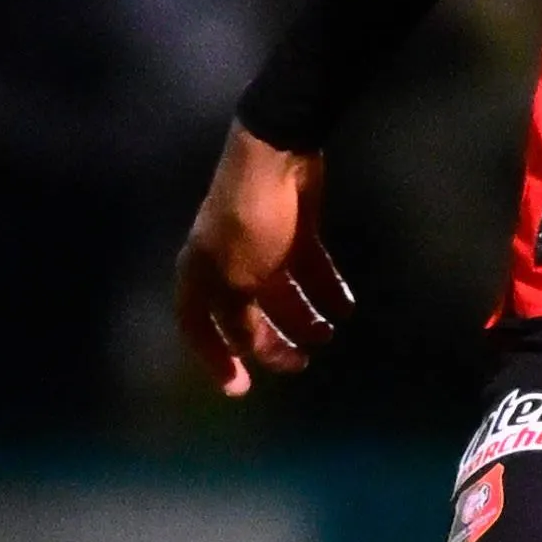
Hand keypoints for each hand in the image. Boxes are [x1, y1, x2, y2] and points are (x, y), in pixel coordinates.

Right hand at [174, 125, 351, 397]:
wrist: (279, 153)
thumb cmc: (248, 220)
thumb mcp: (238, 280)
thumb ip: (241, 321)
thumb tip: (250, 350)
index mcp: (200, 274)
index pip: (196, 327)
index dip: (214, 359)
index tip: (240, 388)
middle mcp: (227, 263)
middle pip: (247, 315)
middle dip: (273, 343)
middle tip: (301, 364)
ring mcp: (262, 245)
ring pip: (282, 294)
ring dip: (304, 318)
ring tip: (328, 334)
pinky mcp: (294, 228)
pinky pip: (309, 269)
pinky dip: (325, 289)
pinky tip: (344, 308)